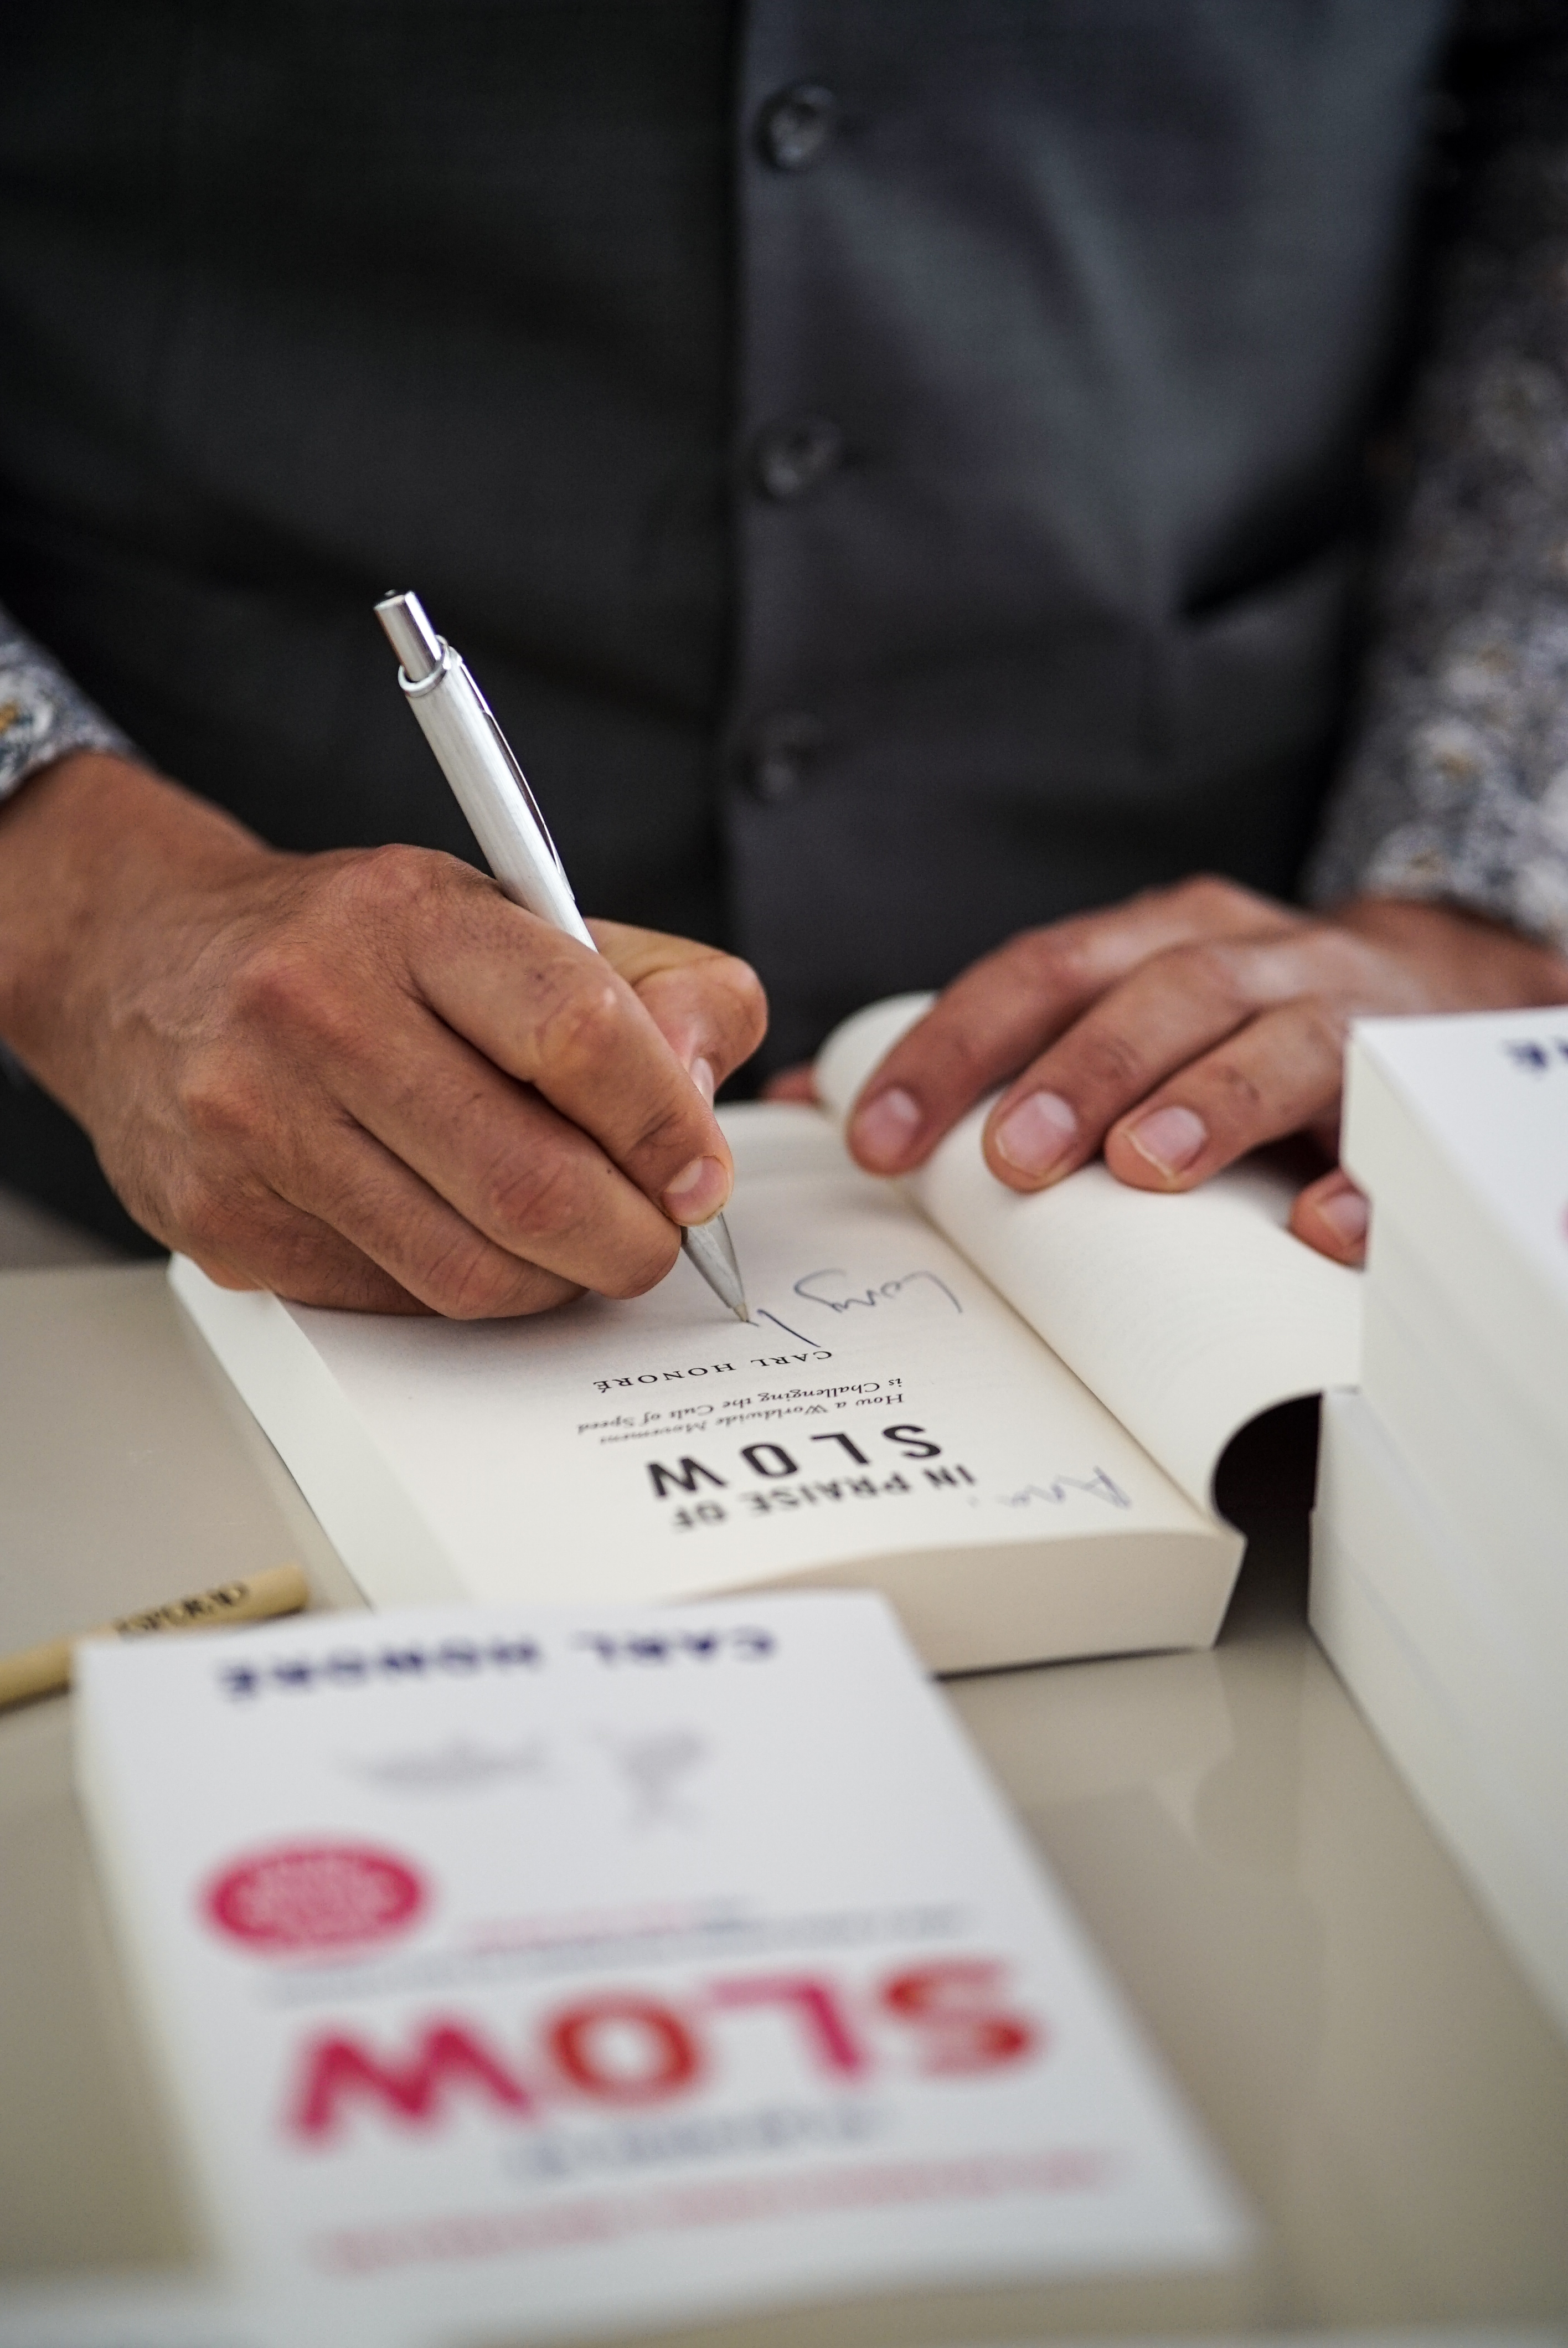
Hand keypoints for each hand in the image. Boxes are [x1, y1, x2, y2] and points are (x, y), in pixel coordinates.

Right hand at [0, 754, 764, 1313]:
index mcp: (409, 917)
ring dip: (555, 1281)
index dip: (666, 1125)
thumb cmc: (354, 946)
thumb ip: (649, 984)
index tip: (701, 1173)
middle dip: (630, 1238)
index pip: (577, 1032)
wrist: (142, 961)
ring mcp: (257, 1125)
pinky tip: (465, 1237)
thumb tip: (702, 1089)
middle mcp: (317, 1011)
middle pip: (532, 1180)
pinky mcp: (223, 1222)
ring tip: (571, 1243)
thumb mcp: (509, 913)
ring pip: (469, 1270)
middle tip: (655, 1237)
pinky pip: (395, 1301)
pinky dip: (462, 1291)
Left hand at [836, 877, 1567, 1263]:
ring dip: (1209, 1099)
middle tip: (1013, 1157)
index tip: (881, 1138)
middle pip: (1162, 994)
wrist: (1433, 990)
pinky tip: (1318, 1230)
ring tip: (1145, 1166)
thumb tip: (808, 1100)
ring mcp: (1344, 1015)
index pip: (1040, 973)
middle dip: (1081, 1072)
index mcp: (1158, 939)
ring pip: (1282, 1039)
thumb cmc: (1234, 1019)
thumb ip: (990, 1050)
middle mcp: (1249, 959)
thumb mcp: (1117, 1008)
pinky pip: (1396, 1137)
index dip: (955, 1048)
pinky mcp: (1416, 1090)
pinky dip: (1361, 1181)